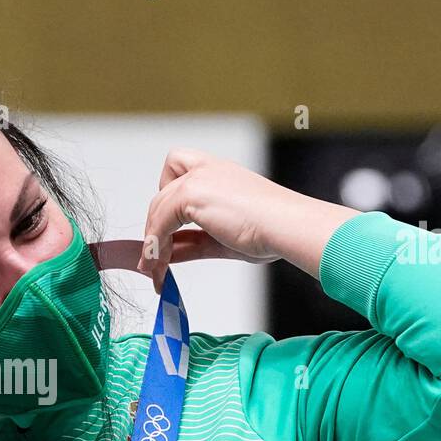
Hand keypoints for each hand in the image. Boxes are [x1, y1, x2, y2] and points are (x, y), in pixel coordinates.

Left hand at [135, 149, 357, 291]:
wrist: (288, 226)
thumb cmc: (273, 232)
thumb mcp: (222, 239)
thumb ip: (193, 244)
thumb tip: (168, 255)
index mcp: (220, 174)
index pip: (179, 177)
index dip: (168, 201)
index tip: (168, 231)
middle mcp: (207, 170)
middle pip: (162, 196)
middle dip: (155, 230)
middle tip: (153, 260)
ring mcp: (198, 179)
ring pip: (157, 209)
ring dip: (152, 243)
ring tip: (154, 271)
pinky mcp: (191, 194)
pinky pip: (159, 223)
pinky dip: (154, 246)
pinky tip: (159, 267)